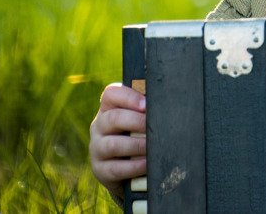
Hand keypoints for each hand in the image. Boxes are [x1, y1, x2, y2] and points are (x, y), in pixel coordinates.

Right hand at [89, 83, 146, 200]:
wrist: (127, 169)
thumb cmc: (138, 135)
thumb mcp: (140, 119)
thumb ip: (148, 109)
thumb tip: (169, 100)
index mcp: (108, 108)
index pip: (111, 94)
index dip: (130, 98)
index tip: (147, 105)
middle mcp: (99, 126)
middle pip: (113, 118)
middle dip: (137, 122)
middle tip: (155, 127)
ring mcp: (97, 148)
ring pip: (113, 144)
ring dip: (137, 145)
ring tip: (154, 147)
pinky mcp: (100, 170)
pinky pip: (115, 168)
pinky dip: (134, 166)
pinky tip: (147, 163)